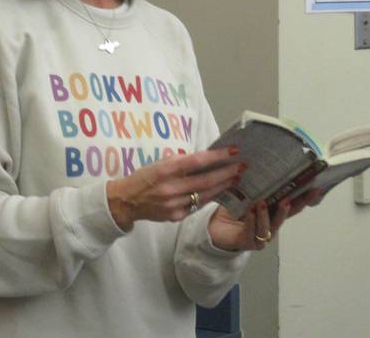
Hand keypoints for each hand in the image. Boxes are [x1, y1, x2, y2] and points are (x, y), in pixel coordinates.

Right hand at [106, 147, 242, 231]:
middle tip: (242, 166)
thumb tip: (207, 157)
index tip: (233, 151)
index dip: (217, 156)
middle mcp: (170, 188)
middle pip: (205, 180)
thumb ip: (182, 161)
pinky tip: (219, 191)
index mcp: (166, 170)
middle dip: (227, 173)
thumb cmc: (145, 177)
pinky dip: (209, 198)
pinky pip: (197, 206)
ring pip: (205, 195)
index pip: (197, 161)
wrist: (126, 201)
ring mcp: (173, 205)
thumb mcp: (160, 163)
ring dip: (222, 186)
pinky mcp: (175, 217)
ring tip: (236, 178)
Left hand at [208, 188, 324, 251]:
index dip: (305, 197)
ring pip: (270, 226)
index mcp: (274, 211)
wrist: (217, 227)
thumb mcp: (248, 194)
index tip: (316, 187)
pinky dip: (251, 220)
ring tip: (262, 203)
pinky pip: (253, 231)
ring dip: (266, 214)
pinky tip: (249, 212)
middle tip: (289, 197)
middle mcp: (272, 223)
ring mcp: (263, 235)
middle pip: (287, 215)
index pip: (294, 203)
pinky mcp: (251, 242)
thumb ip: (259, 185)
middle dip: (292, 206)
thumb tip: (267, 163)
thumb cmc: (234, 209)